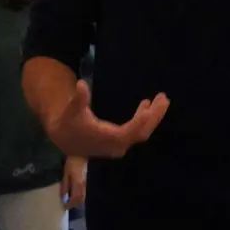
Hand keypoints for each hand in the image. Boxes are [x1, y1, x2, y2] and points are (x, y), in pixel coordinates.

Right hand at [48, 80, 168, 158]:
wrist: (65, 139)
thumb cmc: (69, 123)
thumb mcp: (72, 109)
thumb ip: (79, 98)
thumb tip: (81, 84)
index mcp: (107, 138)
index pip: (130, 131)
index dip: (141, 120)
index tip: (151, 105)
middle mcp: (117, 145)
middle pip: (142, 132)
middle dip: (154, 116)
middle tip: (164, 98)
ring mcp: (120, 145)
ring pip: (142, 132)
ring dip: (152, 116)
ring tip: (161, 99)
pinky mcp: (120, 141)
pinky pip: (137, 131)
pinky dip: (144, 119)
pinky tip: (146, 105)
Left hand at [61, 156, 86, 209]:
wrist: (81, 153)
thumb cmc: (72, 161)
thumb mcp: (66, 172)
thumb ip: (65, 184)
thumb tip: (63, 195)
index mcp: (78, 184)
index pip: (75, 198)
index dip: (70, 204)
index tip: (64, 207)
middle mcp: (83, 185)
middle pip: (81, 199)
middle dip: (74, 204)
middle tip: (67, 206)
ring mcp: (85, 183)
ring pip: (83, 196)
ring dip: (77, 201)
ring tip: (70, 201)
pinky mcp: (86, 180)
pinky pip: (83, 191)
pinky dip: (79, 196)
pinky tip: (74, 194)